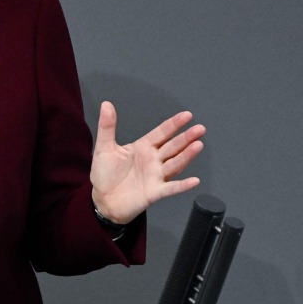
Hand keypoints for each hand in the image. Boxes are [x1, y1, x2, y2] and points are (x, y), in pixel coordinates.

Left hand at [89, 101, 204, 224]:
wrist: (102, 200)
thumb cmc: (105, 174)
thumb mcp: (104, 148)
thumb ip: (107, 127)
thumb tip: (106, 104)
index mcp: (143, 147)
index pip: (162, 133)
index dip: (174, 124)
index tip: (187, 115)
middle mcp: (153, 160)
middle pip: (173, 147)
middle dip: (186, 137)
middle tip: (200, 128)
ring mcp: (156, 176)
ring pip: (174, 164)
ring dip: (187, 156)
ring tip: (198, 145)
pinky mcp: (154, 192)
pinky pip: (170, 188)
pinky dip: (182, 186)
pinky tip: (194, 181)